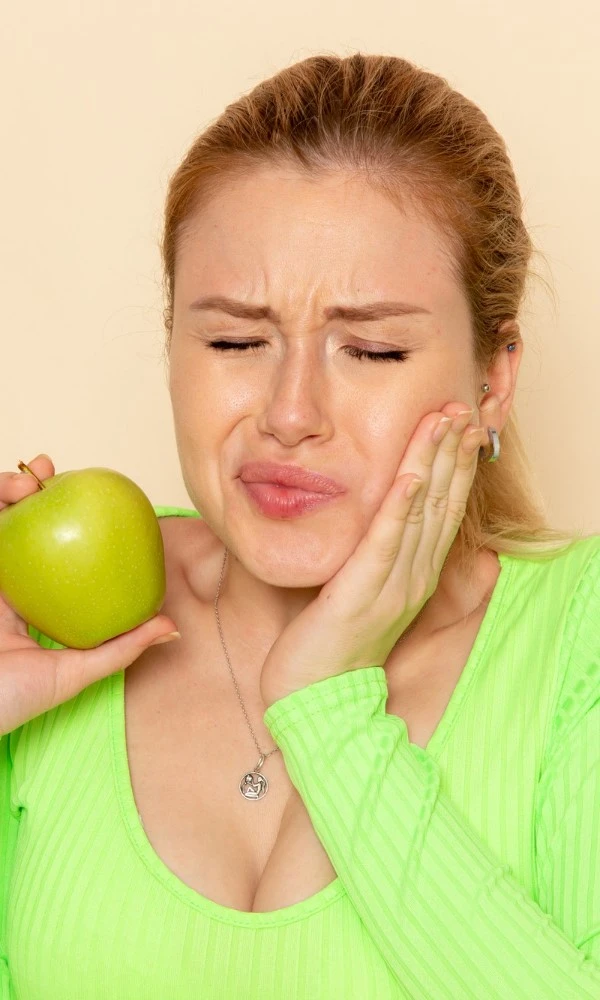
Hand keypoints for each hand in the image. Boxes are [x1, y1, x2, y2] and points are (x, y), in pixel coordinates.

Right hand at [0, 455, 179, 734]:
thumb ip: (120, 650)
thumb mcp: (74, 673)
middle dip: (34, 488)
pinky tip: (5, 493)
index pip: (51, 547)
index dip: (65, 516)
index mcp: (30, 603)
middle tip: (51, 472)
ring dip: (8, 487)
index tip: (86, 493)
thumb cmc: (12, 701)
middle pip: (20, 522)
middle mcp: (4, 585)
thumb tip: (171, 627)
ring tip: (27, 480)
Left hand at [259, 403, 487, 707]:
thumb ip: (381, 557)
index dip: (454, 465)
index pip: (443, 510)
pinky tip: (411, 475)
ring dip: (433, 464)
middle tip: (462, 408)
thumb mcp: (365, 591)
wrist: (316, 697)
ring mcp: (392, 585)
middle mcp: (413, 577)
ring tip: (443, 422)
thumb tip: (388, 522)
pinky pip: (386, 542)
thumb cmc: (333, 641)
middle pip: (441, 504)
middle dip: (452, 452)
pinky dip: (401, 506)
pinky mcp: (361, 593)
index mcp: (415, 574)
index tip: (461, 425)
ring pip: (420, 514)